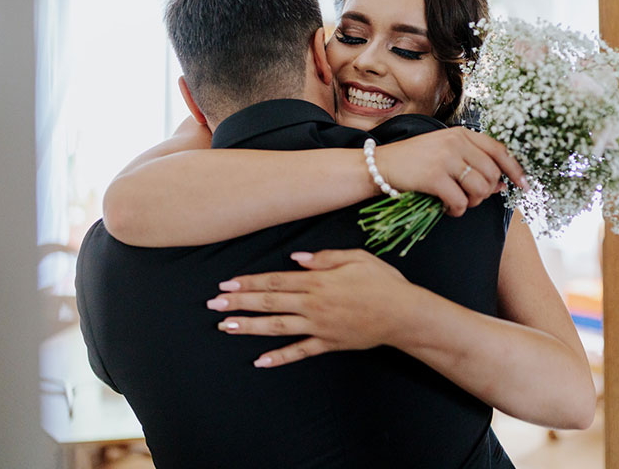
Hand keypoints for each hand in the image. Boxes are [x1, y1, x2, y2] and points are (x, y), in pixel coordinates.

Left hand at [205, 249, 415, 367]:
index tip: (227, 283)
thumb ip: (324, 257)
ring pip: (277, 327)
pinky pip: (300, 351)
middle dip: (239, 303)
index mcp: (319, 281)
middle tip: (214, 304)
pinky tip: (260, 361)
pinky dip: (279, 357)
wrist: (405, 315)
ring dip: (249, 327)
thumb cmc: (383, 282)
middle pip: (270, 302)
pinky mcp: (328, 344)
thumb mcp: (357, 257)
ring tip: (225, 327)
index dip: (249, 282)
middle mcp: (314, 304)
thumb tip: (296, 258)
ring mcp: (320, 326)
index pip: (276, 281)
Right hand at [376, 127, 528, 216]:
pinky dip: (456, 211)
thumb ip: (472, 162)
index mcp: (461, 133)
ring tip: (456, 202)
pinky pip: (459, 202)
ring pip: (479, 189)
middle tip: (470, 199)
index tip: (524, 186)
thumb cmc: (414, 161)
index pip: (499, 150)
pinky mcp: (433, 177)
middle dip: (485, 193)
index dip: (515, 170)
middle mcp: (455, 142)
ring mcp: (444, 158)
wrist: (379, 165)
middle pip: (491, 174)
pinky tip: (445, 207)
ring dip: (471, 203)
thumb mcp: (444, 152)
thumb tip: (502, 184)